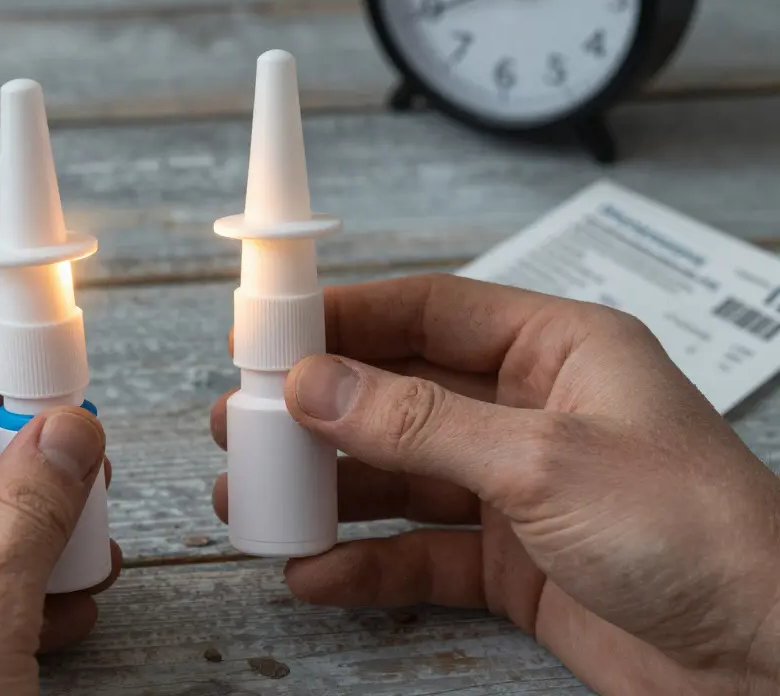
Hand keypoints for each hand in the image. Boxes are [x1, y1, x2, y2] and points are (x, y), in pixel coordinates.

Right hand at [210, 274, 779, 694]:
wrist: (767, 658)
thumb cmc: (697, 532)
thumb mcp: (541, 460)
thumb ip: (420, 423)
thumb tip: (318, 384)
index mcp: (558, 350)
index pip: (430, 311)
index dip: (346, 318)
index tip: (270, 335)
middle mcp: (532, 412)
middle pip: (401, 394)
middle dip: (319, 413)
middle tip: (243, 424)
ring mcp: (518, 490)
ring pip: (400, 477)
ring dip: (329, 490)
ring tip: (256, 502)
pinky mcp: (511, 564)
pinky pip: (419, 553)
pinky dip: (367, 564)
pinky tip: (315, 574)